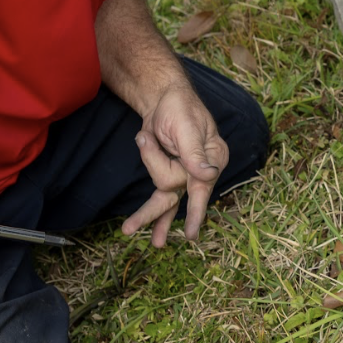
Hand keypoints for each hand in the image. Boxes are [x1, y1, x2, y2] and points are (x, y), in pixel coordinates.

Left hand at [121, 82, 227, 247]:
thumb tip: (208, 176)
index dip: (196, 209)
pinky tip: (150, 233)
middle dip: (158, 215)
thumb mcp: (186, 126)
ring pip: (163, 192)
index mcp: (214, 156)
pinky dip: (152, 211)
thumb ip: (195, 153)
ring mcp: (185, 173)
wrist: (162, 97)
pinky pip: (160, 194)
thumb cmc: (179, 106)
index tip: (191, 234)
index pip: (204, 184)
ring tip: (127, 230)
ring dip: (148, 180)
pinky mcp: (169, 173)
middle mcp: (202, 169)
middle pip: (178, 190)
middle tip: (159, 245)